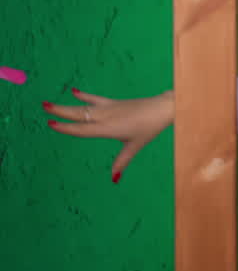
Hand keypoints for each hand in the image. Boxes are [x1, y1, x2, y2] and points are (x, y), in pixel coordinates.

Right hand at [43, 88, 174, 182]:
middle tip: (44, 107)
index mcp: (107, 129)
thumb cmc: (149, 128)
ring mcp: (108, 108)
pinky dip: (84, 96)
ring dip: (66, 105)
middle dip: (61, 112)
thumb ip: (122, 161)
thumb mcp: (135, 146)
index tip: (51, 124)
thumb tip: (114, 179)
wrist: (161, 108)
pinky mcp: (113, 102)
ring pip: (84, 106)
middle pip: (79, 114)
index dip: (66, 128)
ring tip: (49, 103)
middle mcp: (105, 116)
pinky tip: (74, 91)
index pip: (82, 129)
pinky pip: (95, 99)